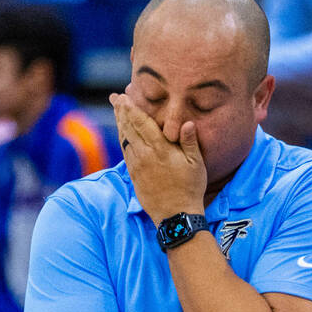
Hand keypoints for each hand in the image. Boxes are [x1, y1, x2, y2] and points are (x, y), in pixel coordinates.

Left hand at [110, 90, 206, 220]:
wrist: (175, 215)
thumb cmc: (190, 188)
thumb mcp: (196, 165)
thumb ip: (190, 143)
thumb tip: (187, 123)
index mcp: (160, 149)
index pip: (142, 123)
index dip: (132, 108)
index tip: (125, 96)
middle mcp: (145, 155)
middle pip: (128, 128)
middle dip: (121, 111)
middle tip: (115, 97)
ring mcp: (137, 165)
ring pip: (124, 138)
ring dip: (120, 123)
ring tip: (117, 110)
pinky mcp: (134, 175)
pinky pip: (124, 152)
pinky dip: (122, 138)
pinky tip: (122, 133)